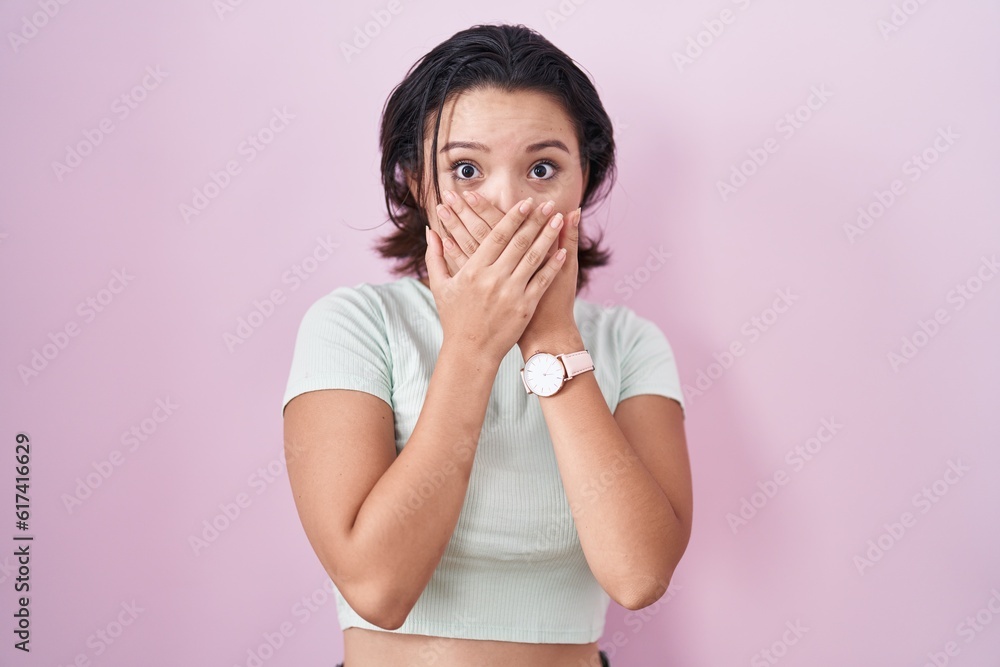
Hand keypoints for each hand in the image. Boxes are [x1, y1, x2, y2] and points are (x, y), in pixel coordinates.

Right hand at [423, 195, 567, 363]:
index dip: (513, 217)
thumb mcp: (439, 286)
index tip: (526, 202)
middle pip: (519, 242)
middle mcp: (493, 279)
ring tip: (559, 220)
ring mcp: (511, 293)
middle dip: (535, 220)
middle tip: (548, 204)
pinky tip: (562, 251)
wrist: (470, 351)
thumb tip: (430, 230)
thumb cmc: (454, 318)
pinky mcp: (525, 307)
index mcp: (473, 270)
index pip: (497, 236)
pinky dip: (553, 265)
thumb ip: (435, 256)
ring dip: (548, 236)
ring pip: (534, 258)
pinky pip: (542, 281)